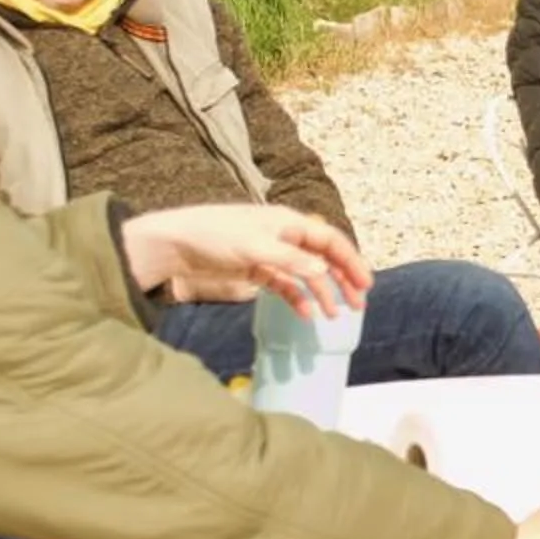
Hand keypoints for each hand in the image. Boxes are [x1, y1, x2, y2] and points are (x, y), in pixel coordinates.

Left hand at [119, 204, 371, 318]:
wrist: (174, 247)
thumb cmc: (214, 236)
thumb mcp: (254, 246)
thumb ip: (290, 259)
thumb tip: (324, 271)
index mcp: (288, 223)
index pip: (329, 240)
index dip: (350, 260)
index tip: (364, 284)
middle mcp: (285, 237)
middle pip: (323, 257)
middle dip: (343, 279)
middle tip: (358, 304)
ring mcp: (272, 255)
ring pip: (307, 274)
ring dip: (323, 293)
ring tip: (334, 315)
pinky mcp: (257, 272)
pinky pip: (285, 286)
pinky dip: (297, 299)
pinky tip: (305, 315)